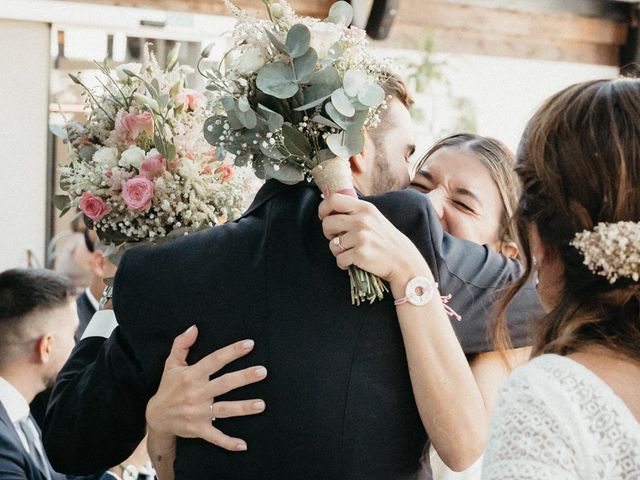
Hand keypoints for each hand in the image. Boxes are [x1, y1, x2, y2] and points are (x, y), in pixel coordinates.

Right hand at [145, 325, 266, 451]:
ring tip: (261, 405)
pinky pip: (215, 437)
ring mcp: (198, 412)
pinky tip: (243, 445)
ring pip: (224, 409)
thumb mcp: (171, 364)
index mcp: (192, 375)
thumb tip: (194, 327)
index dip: (232, 352)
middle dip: (244, 378)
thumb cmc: (168, 387)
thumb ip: (181, 344)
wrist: (156, 418)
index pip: (215, 360)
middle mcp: (196, 393)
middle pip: (224, 384)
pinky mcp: (199, 429)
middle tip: (263, 371)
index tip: (250, 344)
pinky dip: (228, 442)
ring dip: (243, 408)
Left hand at [318, 193, 430, 288]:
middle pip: (327, 222)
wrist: (403, 260)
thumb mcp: (374, 217)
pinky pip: (339, 259)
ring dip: (338, 251)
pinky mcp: (360, 254)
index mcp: (365, 208)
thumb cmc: (386, 240)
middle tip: (338, 238)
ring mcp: (361, 237)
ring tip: (350, 251)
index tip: (324, 216)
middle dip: (328, 233)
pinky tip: (353, 261)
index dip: (324, 208)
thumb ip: (355, 211)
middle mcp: (362, 220)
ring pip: (332, 244)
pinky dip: (344, 263)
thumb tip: (330, 206)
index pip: (334, 199)